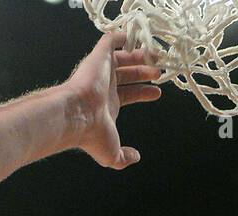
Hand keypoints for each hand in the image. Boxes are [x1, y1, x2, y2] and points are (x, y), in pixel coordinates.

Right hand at [62, 31, 161, 169]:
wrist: (78, 115)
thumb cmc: (92, 135)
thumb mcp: (112, 153)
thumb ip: (124, 157)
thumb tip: (135, 157)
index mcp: (108, 105)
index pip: (129, 94)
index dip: (144, 93)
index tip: (157, 92)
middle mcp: (104, 86)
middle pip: (127, 75)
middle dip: (144, 72)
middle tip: (159, 71)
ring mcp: (100, 71)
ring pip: (121, 58)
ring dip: (138, 56)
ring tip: (156, 56)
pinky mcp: (98, 57)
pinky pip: (109, 41)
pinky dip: (119, 37)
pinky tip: (131, 34)